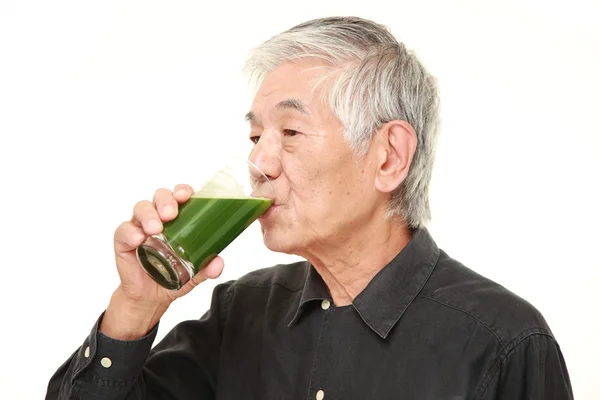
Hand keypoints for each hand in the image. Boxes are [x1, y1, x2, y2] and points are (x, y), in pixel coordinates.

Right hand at [101, 184, 223, 338]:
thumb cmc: (172, 275)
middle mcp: (157, 217)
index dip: (182, 191)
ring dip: (148, 215)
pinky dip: (130, 232)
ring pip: (141, 208)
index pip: (179, 196)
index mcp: (177, 219)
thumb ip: (206, 269)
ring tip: (155, 229)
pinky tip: (138, 239)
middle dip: (166, 200)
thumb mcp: (193, 274)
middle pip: (160, 196)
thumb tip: (218, 263)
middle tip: (171, 214)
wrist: (150, 297)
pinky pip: (123, 230)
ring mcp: (139, 226)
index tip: (186, 195)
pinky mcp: (123, 240)